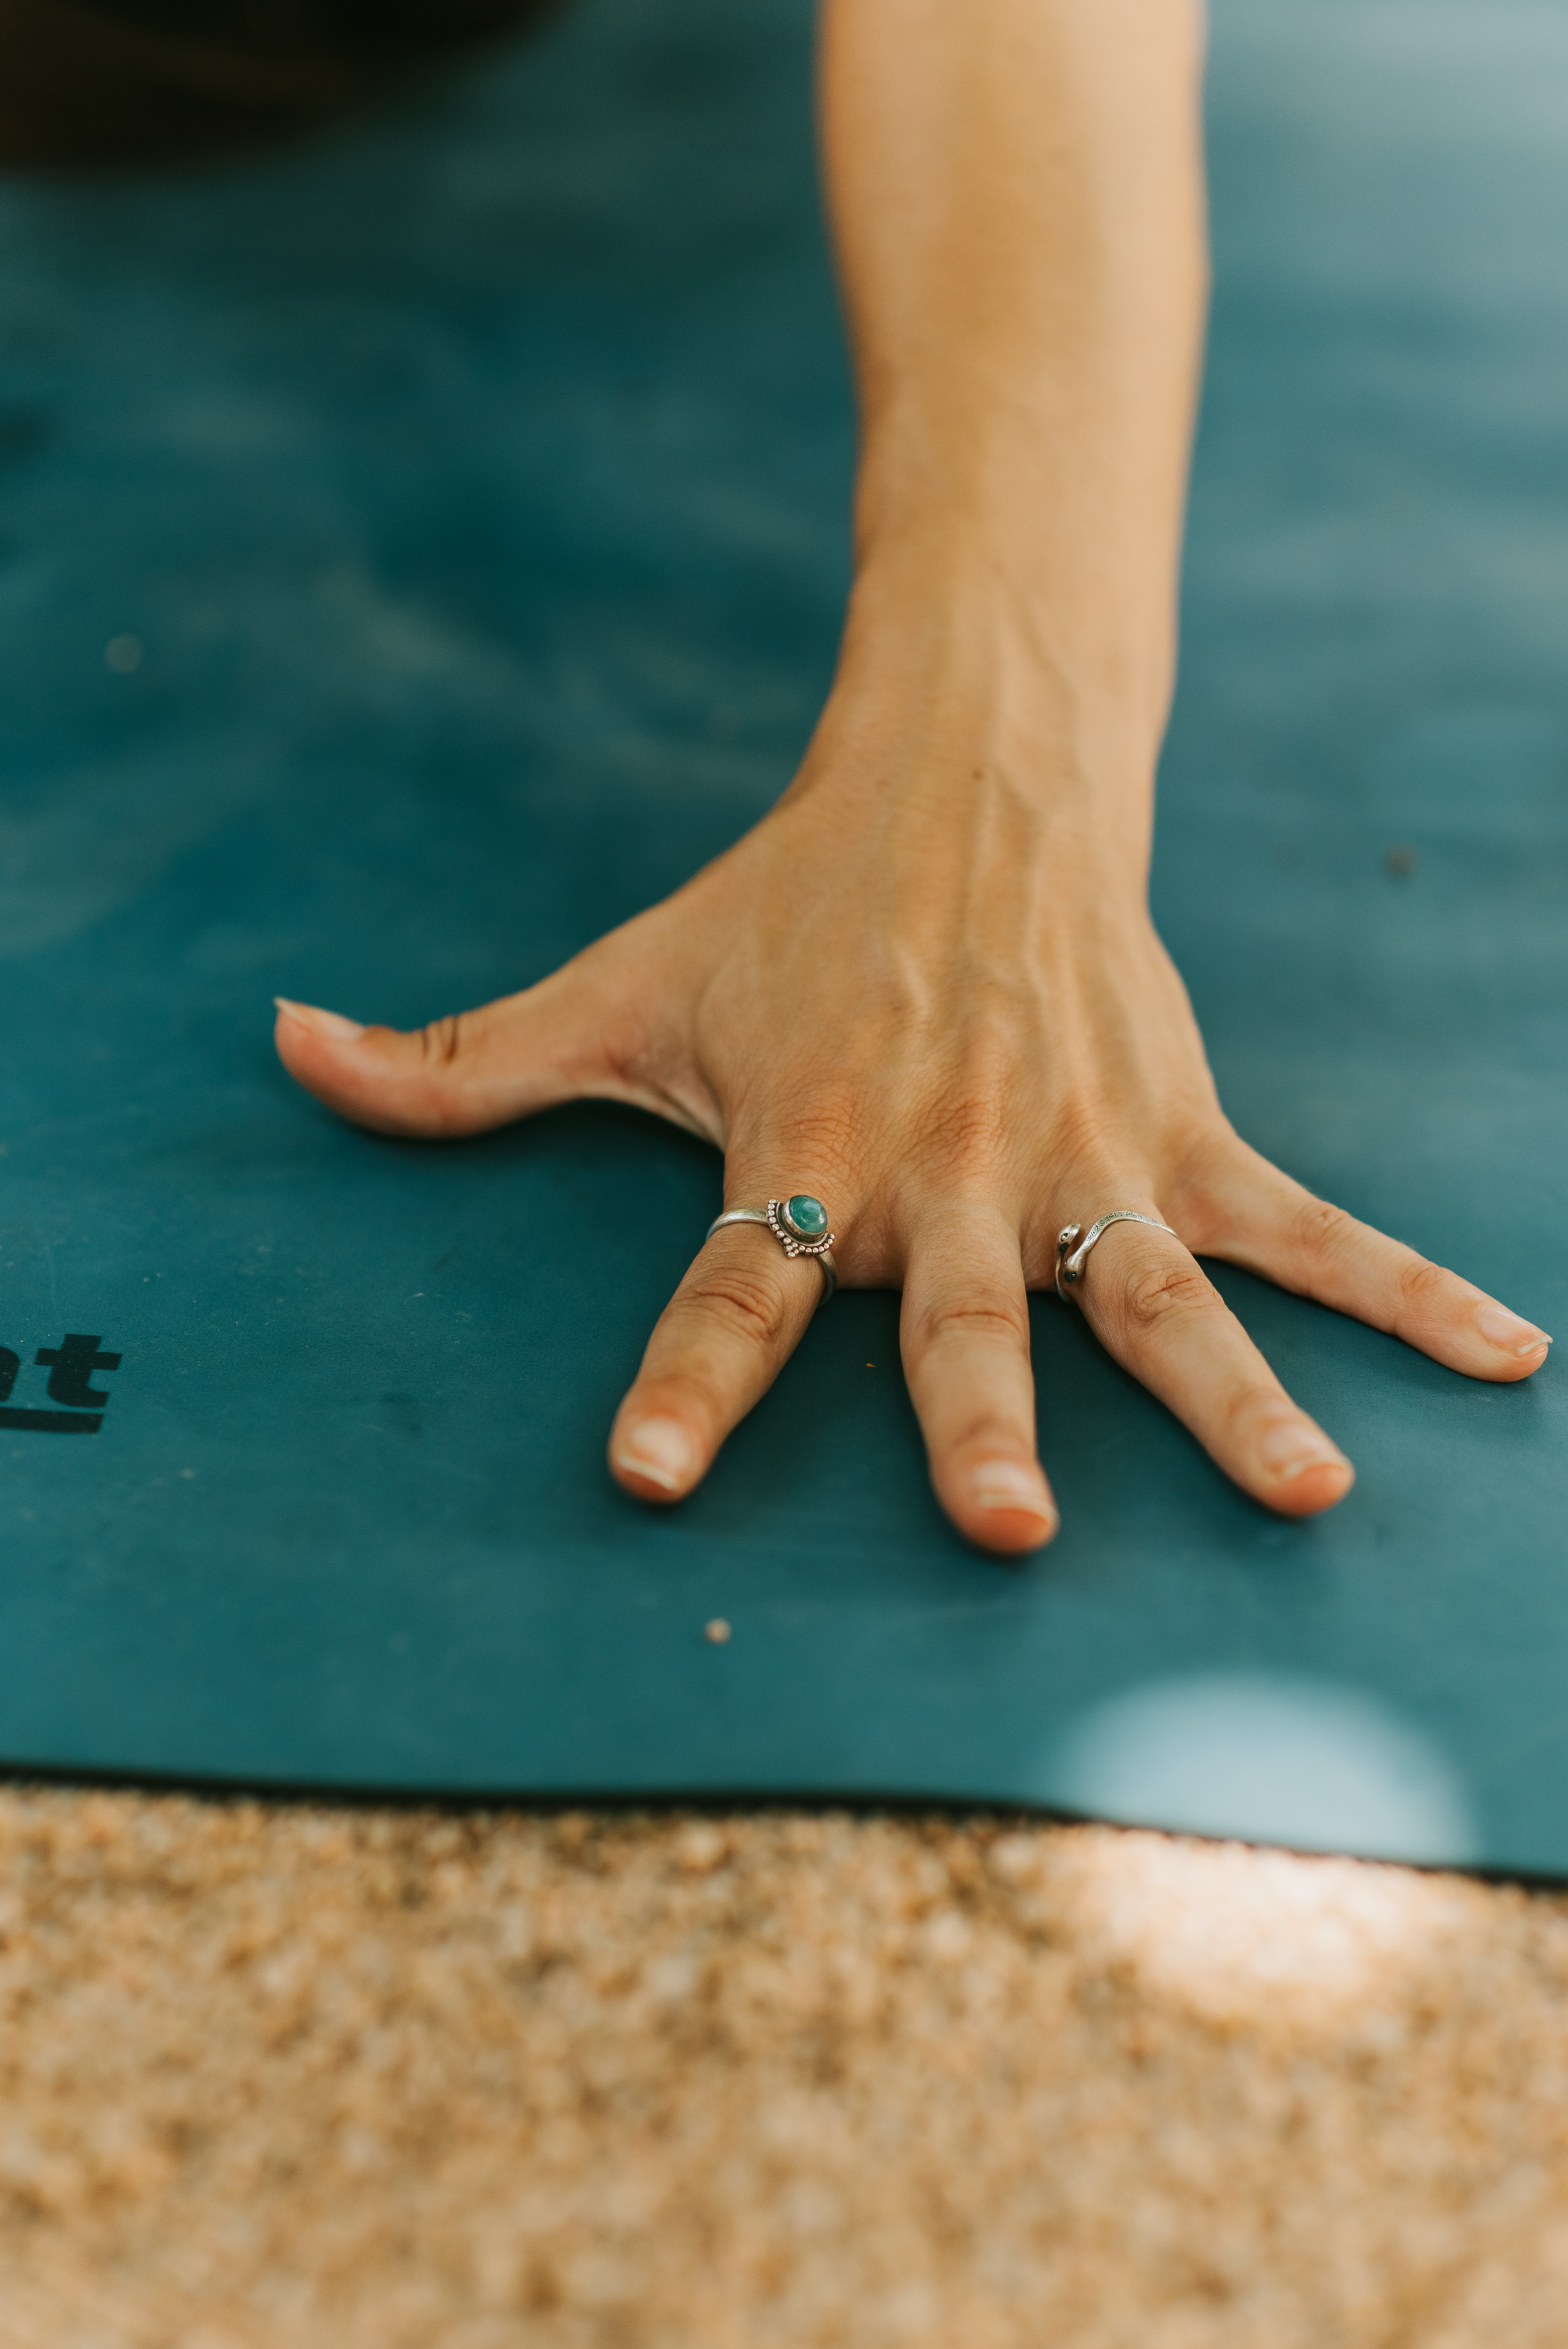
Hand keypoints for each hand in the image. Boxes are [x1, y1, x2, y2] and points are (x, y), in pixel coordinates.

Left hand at [273, 596, 1551, 1556]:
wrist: (965, 782)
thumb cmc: (780, 913)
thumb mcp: (620, 985)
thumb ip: (466, 1060)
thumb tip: (288, 1054)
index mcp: (803, 1144)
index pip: (724, 1279)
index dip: (684, 1375)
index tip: (649, 1476)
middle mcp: (944, 1164)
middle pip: (956, 1308)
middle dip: (978, 1414)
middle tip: (1005, 1521)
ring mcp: (1079, 1151)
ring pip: (1158, 1292)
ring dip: (1232, 1396)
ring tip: (1301, 1501)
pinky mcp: (1180, 1126)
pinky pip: (1303, 1222)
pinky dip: (1403, 1289)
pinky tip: (1508, 1356)